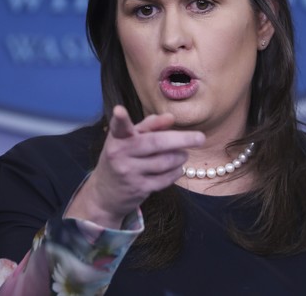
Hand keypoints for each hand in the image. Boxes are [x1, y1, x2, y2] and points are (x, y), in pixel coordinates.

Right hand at [65, 105, 204, 227]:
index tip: (119, 110)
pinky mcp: (139, 188)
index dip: (120, 119)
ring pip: (165, 161)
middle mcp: (120, 154)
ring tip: (183, 154)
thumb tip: (170, 118)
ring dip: (180, 156)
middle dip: (182, 139)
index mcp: (117, 138)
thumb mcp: (127, 141)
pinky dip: (176, 172)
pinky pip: (165, 178)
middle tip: (200, 138)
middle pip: (155, 143)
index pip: (119, 127)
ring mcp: (129, 172)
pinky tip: (177, 168)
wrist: (104, 195)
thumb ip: (148, 127)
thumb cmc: (121, 159)